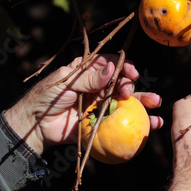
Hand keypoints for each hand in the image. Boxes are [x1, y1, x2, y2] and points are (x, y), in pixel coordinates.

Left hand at [5, 55, 162, 154]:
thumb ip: (88, 78)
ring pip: (126, 102)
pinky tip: (153, 123)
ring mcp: (101, 105)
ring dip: (143, 102)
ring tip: (155, 103)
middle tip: (130, 90)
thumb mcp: (64, 84)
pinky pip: (122, 122)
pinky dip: (139, 123)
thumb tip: (112, 68)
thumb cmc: (46, 98)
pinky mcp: (102, 123)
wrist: (36, 126)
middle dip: (132, 84)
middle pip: (121, 82)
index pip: (110, 65)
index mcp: (87, 72)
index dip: (123, 66)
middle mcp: (97, 87)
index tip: (130, 72)